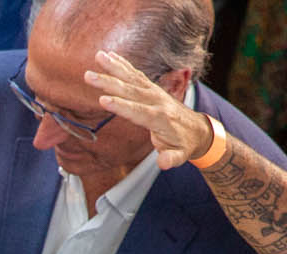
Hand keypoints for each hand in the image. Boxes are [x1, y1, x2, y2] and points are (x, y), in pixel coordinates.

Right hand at [86, 50, 210, 170]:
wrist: (197, 130)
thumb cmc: (184, 145)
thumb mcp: (180, 156)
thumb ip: (171, 159)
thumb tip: (163, 163)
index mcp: (160, 118)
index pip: (137, 111)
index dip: (121, 106)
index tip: (102, 100)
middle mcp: (156, 101)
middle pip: (130, 90)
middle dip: (109, 83)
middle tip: (89, 76)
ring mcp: (154, 92)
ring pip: (132, 78)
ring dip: (113, 67)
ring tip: (98, 56)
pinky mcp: (151, 88)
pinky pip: (135, 74)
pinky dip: (123, 65)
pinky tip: (110, 56)